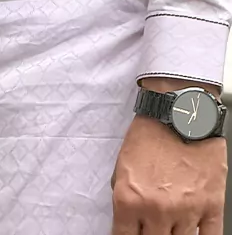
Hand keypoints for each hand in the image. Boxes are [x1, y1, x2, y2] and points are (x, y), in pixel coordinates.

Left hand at [112, 114, 225, 232]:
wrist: (181, 112)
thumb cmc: (151, 132)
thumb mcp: (123, 164)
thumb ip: (124, 196)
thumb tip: (127, 220)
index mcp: (130, 199)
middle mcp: (157, 210)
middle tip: (151, 228)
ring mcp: (187, 212)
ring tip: (169, 227)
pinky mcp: (212, 207)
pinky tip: (192, 233)